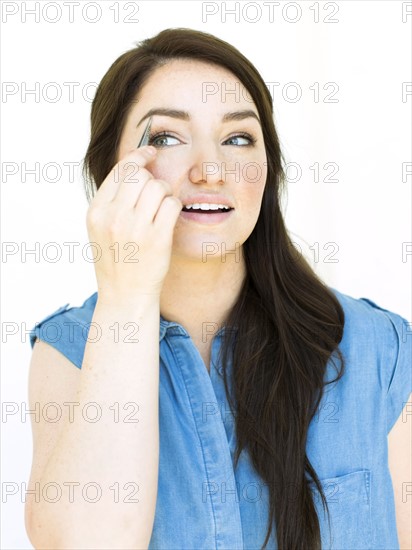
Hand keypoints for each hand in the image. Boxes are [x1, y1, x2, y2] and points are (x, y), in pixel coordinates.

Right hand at [86, 146, 181, 301]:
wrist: (125, 295)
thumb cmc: (116, 260)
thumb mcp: (101, 229)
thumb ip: (111, 200)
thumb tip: (136, 166)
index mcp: (96, 212)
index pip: (119, 170)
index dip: (138, 157)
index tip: (151, 152)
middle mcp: (113, 217)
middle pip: (140, 175)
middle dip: (152, 179)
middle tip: (155, 194)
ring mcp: (135, 228)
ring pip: (158, 186)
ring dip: (165, 194)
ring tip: (161, 210)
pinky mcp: (157, 239)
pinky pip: (172, 204)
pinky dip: (174, 207)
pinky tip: (169, 219)